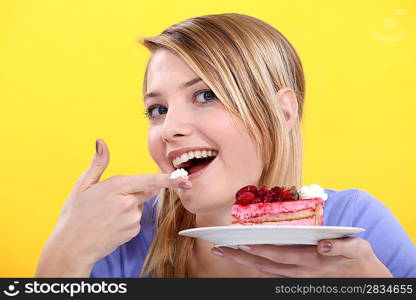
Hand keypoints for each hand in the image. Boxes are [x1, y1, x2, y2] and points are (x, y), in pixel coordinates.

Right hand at [36, 139, 190, 275]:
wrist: (72, 247)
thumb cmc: (75, 215)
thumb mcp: (82, 185)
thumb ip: (98, 163)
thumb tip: (100, 142)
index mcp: (117, 187)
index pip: (149, 180)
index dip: (168, 179)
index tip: (183, 178)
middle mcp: (128, 202)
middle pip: (144, 190)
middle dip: (134, 191)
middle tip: (108, 202)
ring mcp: (132, 219)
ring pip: (138, 206)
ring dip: (128, 206)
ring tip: (105, 215)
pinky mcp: (133, 231)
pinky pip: (135, 219)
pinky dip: (126, 219)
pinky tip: (110, 224)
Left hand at [211, 237, 392, 276]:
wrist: (366, 279)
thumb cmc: (359, 259)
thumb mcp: (356, 249)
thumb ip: (339, 247)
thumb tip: (323, 245)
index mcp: (311, 261)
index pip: (279, 255)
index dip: (259, 250)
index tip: (240, 244)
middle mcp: (300, 271)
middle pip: (264, 265)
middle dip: (239, 257)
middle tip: (217, 249)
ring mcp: (297, 277)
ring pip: (264, 271)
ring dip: (242, 262)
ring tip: (223, 252)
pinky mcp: (297, 278)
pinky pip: (271, 274)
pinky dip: (254, 267)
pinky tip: (243, 259)